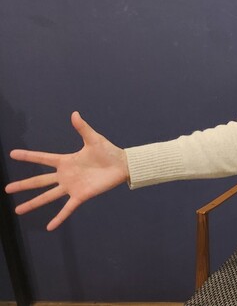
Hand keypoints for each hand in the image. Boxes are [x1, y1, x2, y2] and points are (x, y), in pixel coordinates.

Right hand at [4, 112, 128, 230]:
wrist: (122, 165)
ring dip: (33, 204)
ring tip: (18, 211)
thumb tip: (74, 113)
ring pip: (48, 196)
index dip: (28, 156)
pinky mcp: (81, 196)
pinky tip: (50, 227)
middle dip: (23, 185)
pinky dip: (59, 218)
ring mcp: (72, 187)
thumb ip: (82, 128)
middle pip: (40, 180)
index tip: (12, 154)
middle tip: (7, 189)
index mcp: (66, 161)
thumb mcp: (93, 139)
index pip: (43, 158)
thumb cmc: (108, 151)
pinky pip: (67, 209)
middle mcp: (65, 175)